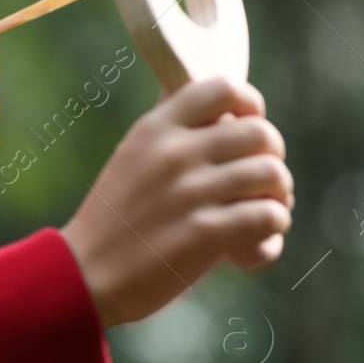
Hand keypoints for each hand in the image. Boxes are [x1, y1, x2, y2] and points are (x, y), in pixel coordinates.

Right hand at [59, 75, 293, 327]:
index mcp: (155, 129)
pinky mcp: (203, 233)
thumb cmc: (117, 219)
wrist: (85, 275)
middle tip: (259, 185)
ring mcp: (188, 192)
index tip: (246, 130)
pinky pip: (270, 217)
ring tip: (261, 215)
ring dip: (278, 199)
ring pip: (273, 174)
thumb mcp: (133, 158)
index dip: (250, 105)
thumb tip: (222, 109)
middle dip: (272, 159)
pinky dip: (271, 236)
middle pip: (261, 132)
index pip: (223, 87)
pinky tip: (250, 248)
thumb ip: (172, 132)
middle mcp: (172, 153)